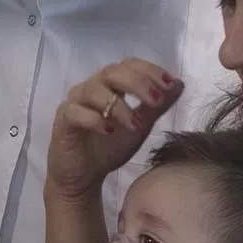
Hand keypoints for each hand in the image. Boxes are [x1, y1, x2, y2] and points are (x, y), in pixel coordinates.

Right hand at [47, 59, 181, 200]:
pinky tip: (109, 131)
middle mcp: (91, 88)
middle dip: (137, 84)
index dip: (149, 70)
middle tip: (156, 101)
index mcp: (110, 85)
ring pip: (94, 90)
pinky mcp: (63, 121)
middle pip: (112, 72)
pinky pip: (76, 112)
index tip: (169, 84)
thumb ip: (156, 106)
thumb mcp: (140, 125)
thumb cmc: (109, 147)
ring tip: (135, 125)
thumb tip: (179, 84)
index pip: (128, 65)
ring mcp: (75, 103)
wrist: (83, 177)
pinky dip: (94, 119)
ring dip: (119, 106)